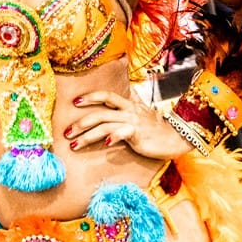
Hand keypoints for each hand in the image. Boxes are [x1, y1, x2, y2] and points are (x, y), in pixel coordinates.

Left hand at [65, 91, 191, 159]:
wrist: (176, 137)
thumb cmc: (155, 129)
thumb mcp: (140, 115)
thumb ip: (127, 110)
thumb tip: (118, 105)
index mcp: (127, 105)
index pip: (106, 96)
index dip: (90, 97)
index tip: (75, 102)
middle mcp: (128, 111)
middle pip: (99, 113)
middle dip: (80, 123)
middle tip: (66, 132)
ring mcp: (132, 122)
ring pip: (104, 125)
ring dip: (87, 136)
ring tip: (74, 145)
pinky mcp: (138, 134)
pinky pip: (122, 133)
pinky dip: (112, 137)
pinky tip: (105, 143)